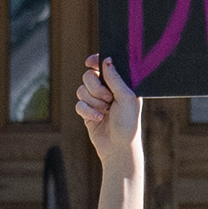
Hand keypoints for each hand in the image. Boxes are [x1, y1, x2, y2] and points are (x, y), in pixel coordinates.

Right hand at [74, 56, 142, 175]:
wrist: (119, 147)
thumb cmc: (128, 123)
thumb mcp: (126, 97)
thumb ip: (115, 78)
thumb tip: (106, 60)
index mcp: (120, 83)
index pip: (104, 65)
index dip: (95, 61)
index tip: (90, 62)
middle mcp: (107, 90)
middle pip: (89, 76)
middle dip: (96, 88)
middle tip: (108, 98)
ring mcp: (96, 101)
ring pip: (81, 89)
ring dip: (93, 101)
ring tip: (105, 111)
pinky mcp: (87, 112)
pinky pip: (79, 104)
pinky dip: (87, 111)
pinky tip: (98, 118)